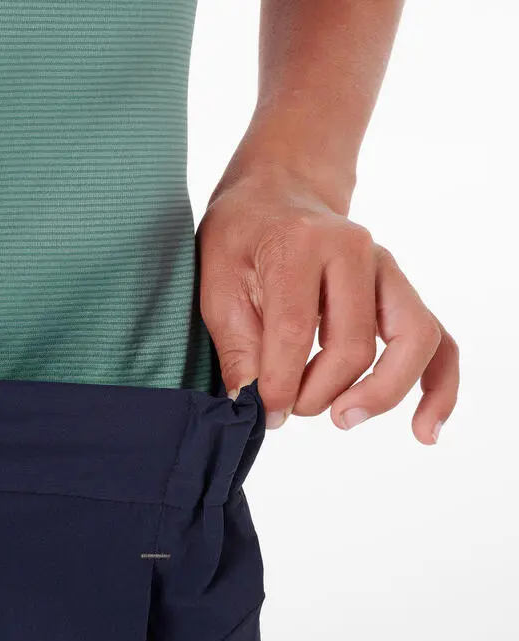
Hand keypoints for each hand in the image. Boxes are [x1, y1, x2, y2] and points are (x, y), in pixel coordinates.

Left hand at [197, 163, 458, 444]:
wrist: (276, 196)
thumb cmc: (241, 238)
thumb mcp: (215, 282)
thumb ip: (235, 343)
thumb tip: (253, 402)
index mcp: (301, 243)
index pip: (297, 329)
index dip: (280, 383)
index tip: (264, 410)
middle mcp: (355, 250)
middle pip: (354, 344)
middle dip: (318, 393)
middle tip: (287, 409)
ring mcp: (387, 269)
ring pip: (413, 341)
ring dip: (380, 394)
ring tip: (343, 419)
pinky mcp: (401, 291)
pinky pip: (439, 342)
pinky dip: (438, 388)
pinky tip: (423, 429)